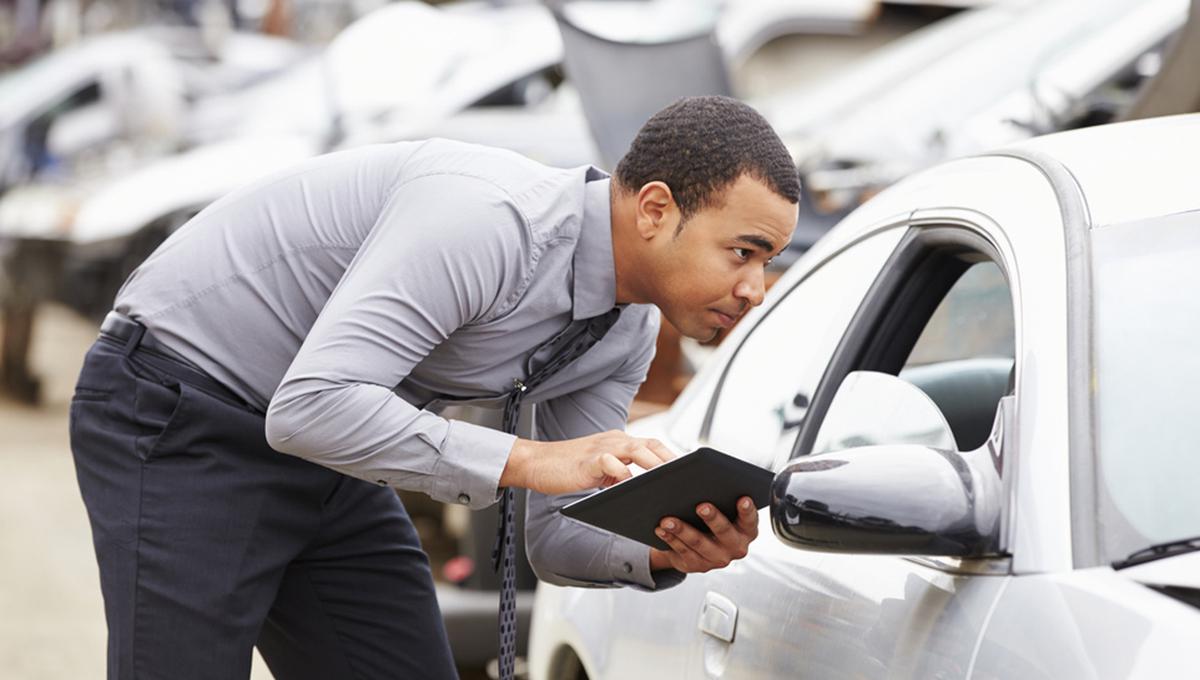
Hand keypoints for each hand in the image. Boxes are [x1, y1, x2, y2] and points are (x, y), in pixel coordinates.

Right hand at [501, 430, 674, 494]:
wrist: (536, 463)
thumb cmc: (568, 469)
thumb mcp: (600, 472)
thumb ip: (620, 476)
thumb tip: (642, 490)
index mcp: (618, 442)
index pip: (652, 444)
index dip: (671, 456)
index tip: (690, 471)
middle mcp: (613, 441)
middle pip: (650, 444)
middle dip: (671, 460)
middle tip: (689, 477)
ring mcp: (601, 449)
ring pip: (636, 450)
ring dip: (655, 464)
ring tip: (670, 480)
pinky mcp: (588, 460)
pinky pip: (610, 463)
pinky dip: (623, 474)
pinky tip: (632, 487)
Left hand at [648, 496, 758, 573]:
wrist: (698, 544)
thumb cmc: (712, 517)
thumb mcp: (721, 507)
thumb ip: (720, 495)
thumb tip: (699, 478)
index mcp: (747, 530)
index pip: (750, 520)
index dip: (747, 510)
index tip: (743, 498)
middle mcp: (736, 547)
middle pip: (724, 532)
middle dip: (712, 518)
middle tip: (701, 506)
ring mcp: (717, 559)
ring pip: (698, 543)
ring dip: (682, 530)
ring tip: (668, 519)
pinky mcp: (697, 565)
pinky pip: (683, 552)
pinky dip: (671, 539)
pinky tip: (661, 529)